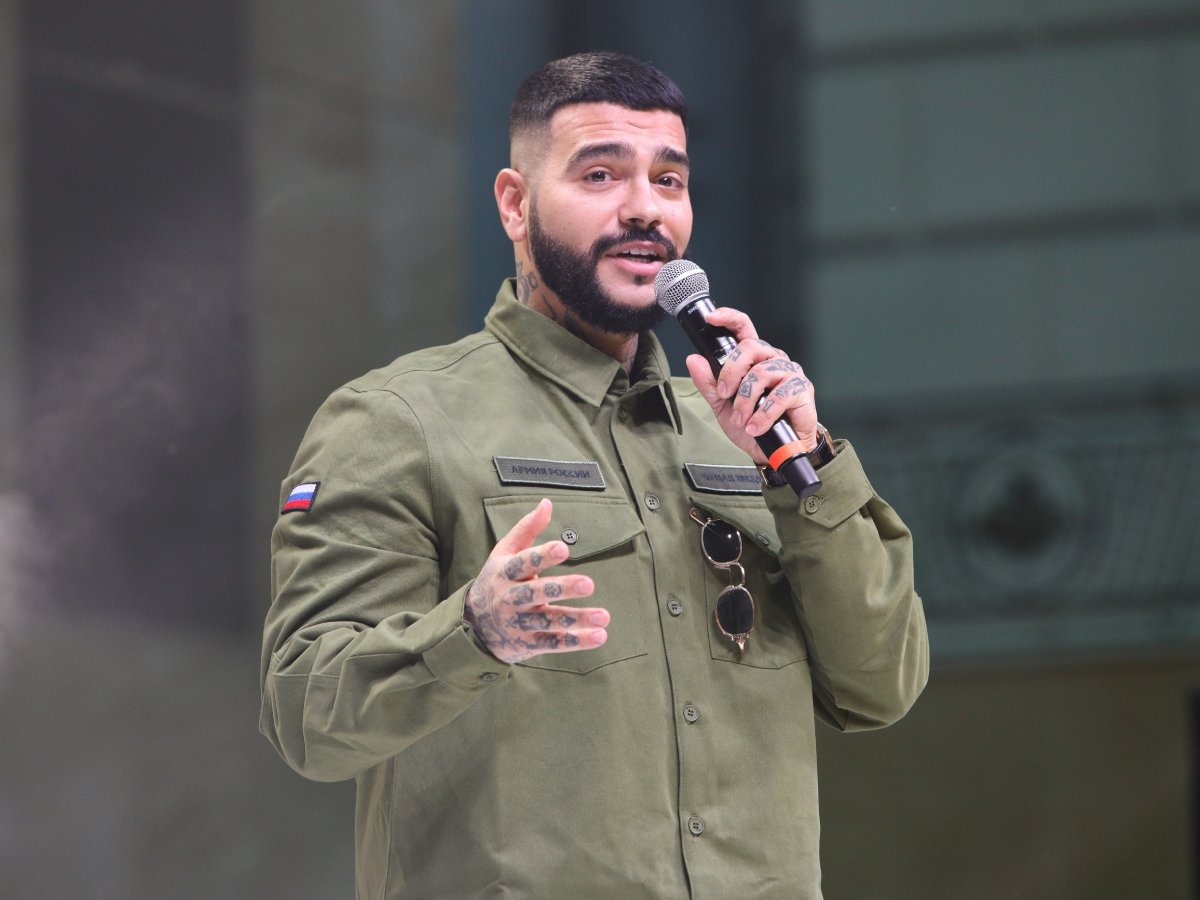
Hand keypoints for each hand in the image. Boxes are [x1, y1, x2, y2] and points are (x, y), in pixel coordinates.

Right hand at [464, 498, 609, 663]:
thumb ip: (527, 529)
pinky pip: (554, 643)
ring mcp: (519, 623)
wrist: (474, 625)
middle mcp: (511, 598)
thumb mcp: (504, 552)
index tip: (564, 548)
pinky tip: (599, 636)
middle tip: (589, 584)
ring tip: (604, 615)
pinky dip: (577, 641)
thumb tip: (547, 502)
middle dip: (563, 588)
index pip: (524, 562)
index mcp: (505, 572)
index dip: (543, 555)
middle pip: (537, 592)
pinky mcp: (528, 643)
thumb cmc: (497, 580)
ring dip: (577, 618)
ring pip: (550, 621)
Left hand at [684, 307, 818, 462]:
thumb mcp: (722, 405)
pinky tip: (755, 427)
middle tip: (724, 394)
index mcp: (754, 359)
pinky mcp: (802, 390)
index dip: (729, 318)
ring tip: (741, 420)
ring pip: (762, 373)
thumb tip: (693, 359)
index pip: (743, 328)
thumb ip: (708, 382)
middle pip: (750, 347)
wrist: (773, 451)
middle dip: (731, 372)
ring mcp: (789, 372)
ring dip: (745, 401)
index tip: (712, 318)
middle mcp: (773, 360)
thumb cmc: (752, 424)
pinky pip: (779, 396)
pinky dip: (762, 415)